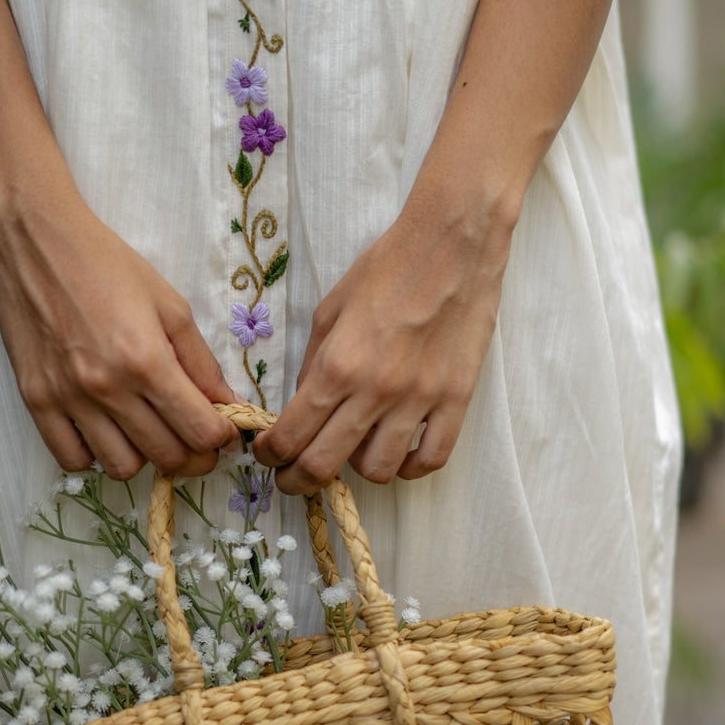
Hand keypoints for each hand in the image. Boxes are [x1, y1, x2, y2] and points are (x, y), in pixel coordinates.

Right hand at [0, 184, 234, 480]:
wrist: (35, 241)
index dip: (220, 438)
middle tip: (192, 435)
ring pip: (122, 468)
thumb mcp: (170, 305)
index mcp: (147, 360)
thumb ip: (201, 362)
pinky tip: (105, 430)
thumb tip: (226, 405)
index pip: (200, 431)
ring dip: (145, 457)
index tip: (222, 430)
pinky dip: (95, 454)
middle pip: (167, 457)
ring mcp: (68, 398)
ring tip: (147, 429)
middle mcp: (107, 387)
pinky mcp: (35, 400)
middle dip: (192, 454)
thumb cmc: (107, 265)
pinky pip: (72, 459)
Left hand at [252, 198, 513, 494]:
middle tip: (292, 477)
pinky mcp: (457, 398)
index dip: (270, 454)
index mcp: (338, 364)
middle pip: (324, 465)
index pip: (291, 435)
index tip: (267, 454)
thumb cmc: (388, 268)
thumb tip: (303, 407)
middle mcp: (376, 390)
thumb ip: (314, 364)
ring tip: (353, 452)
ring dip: (357, 470)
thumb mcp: (331, 309)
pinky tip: (400, 454)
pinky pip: (432, 459)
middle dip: (297, 479)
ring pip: (378, 470)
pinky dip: (411, 467)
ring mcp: (420, 399)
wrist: (452, 244)